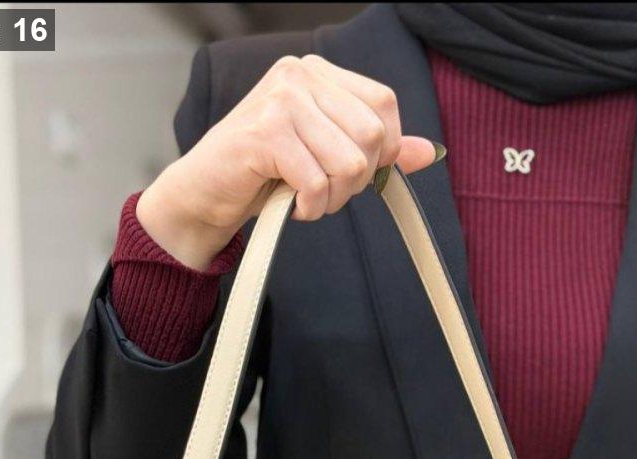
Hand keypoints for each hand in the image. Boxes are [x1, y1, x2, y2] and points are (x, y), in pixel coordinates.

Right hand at [137, 54, 437, 268]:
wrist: (206, 193)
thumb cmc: (264, 174)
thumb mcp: (326, 156)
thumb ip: (377, 152)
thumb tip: (430, 152)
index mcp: (318, 73)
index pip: (384, 105)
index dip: (382, 150)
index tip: (352, 173)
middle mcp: (299, 75)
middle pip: (372, 135)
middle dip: (357, 180)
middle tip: (327, 193)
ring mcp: (281, 100)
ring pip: (349, 162)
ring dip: (333, 198)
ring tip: (307, 199)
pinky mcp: (265, 132)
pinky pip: (317, 182)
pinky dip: (310, 206)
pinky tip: (290, 204)